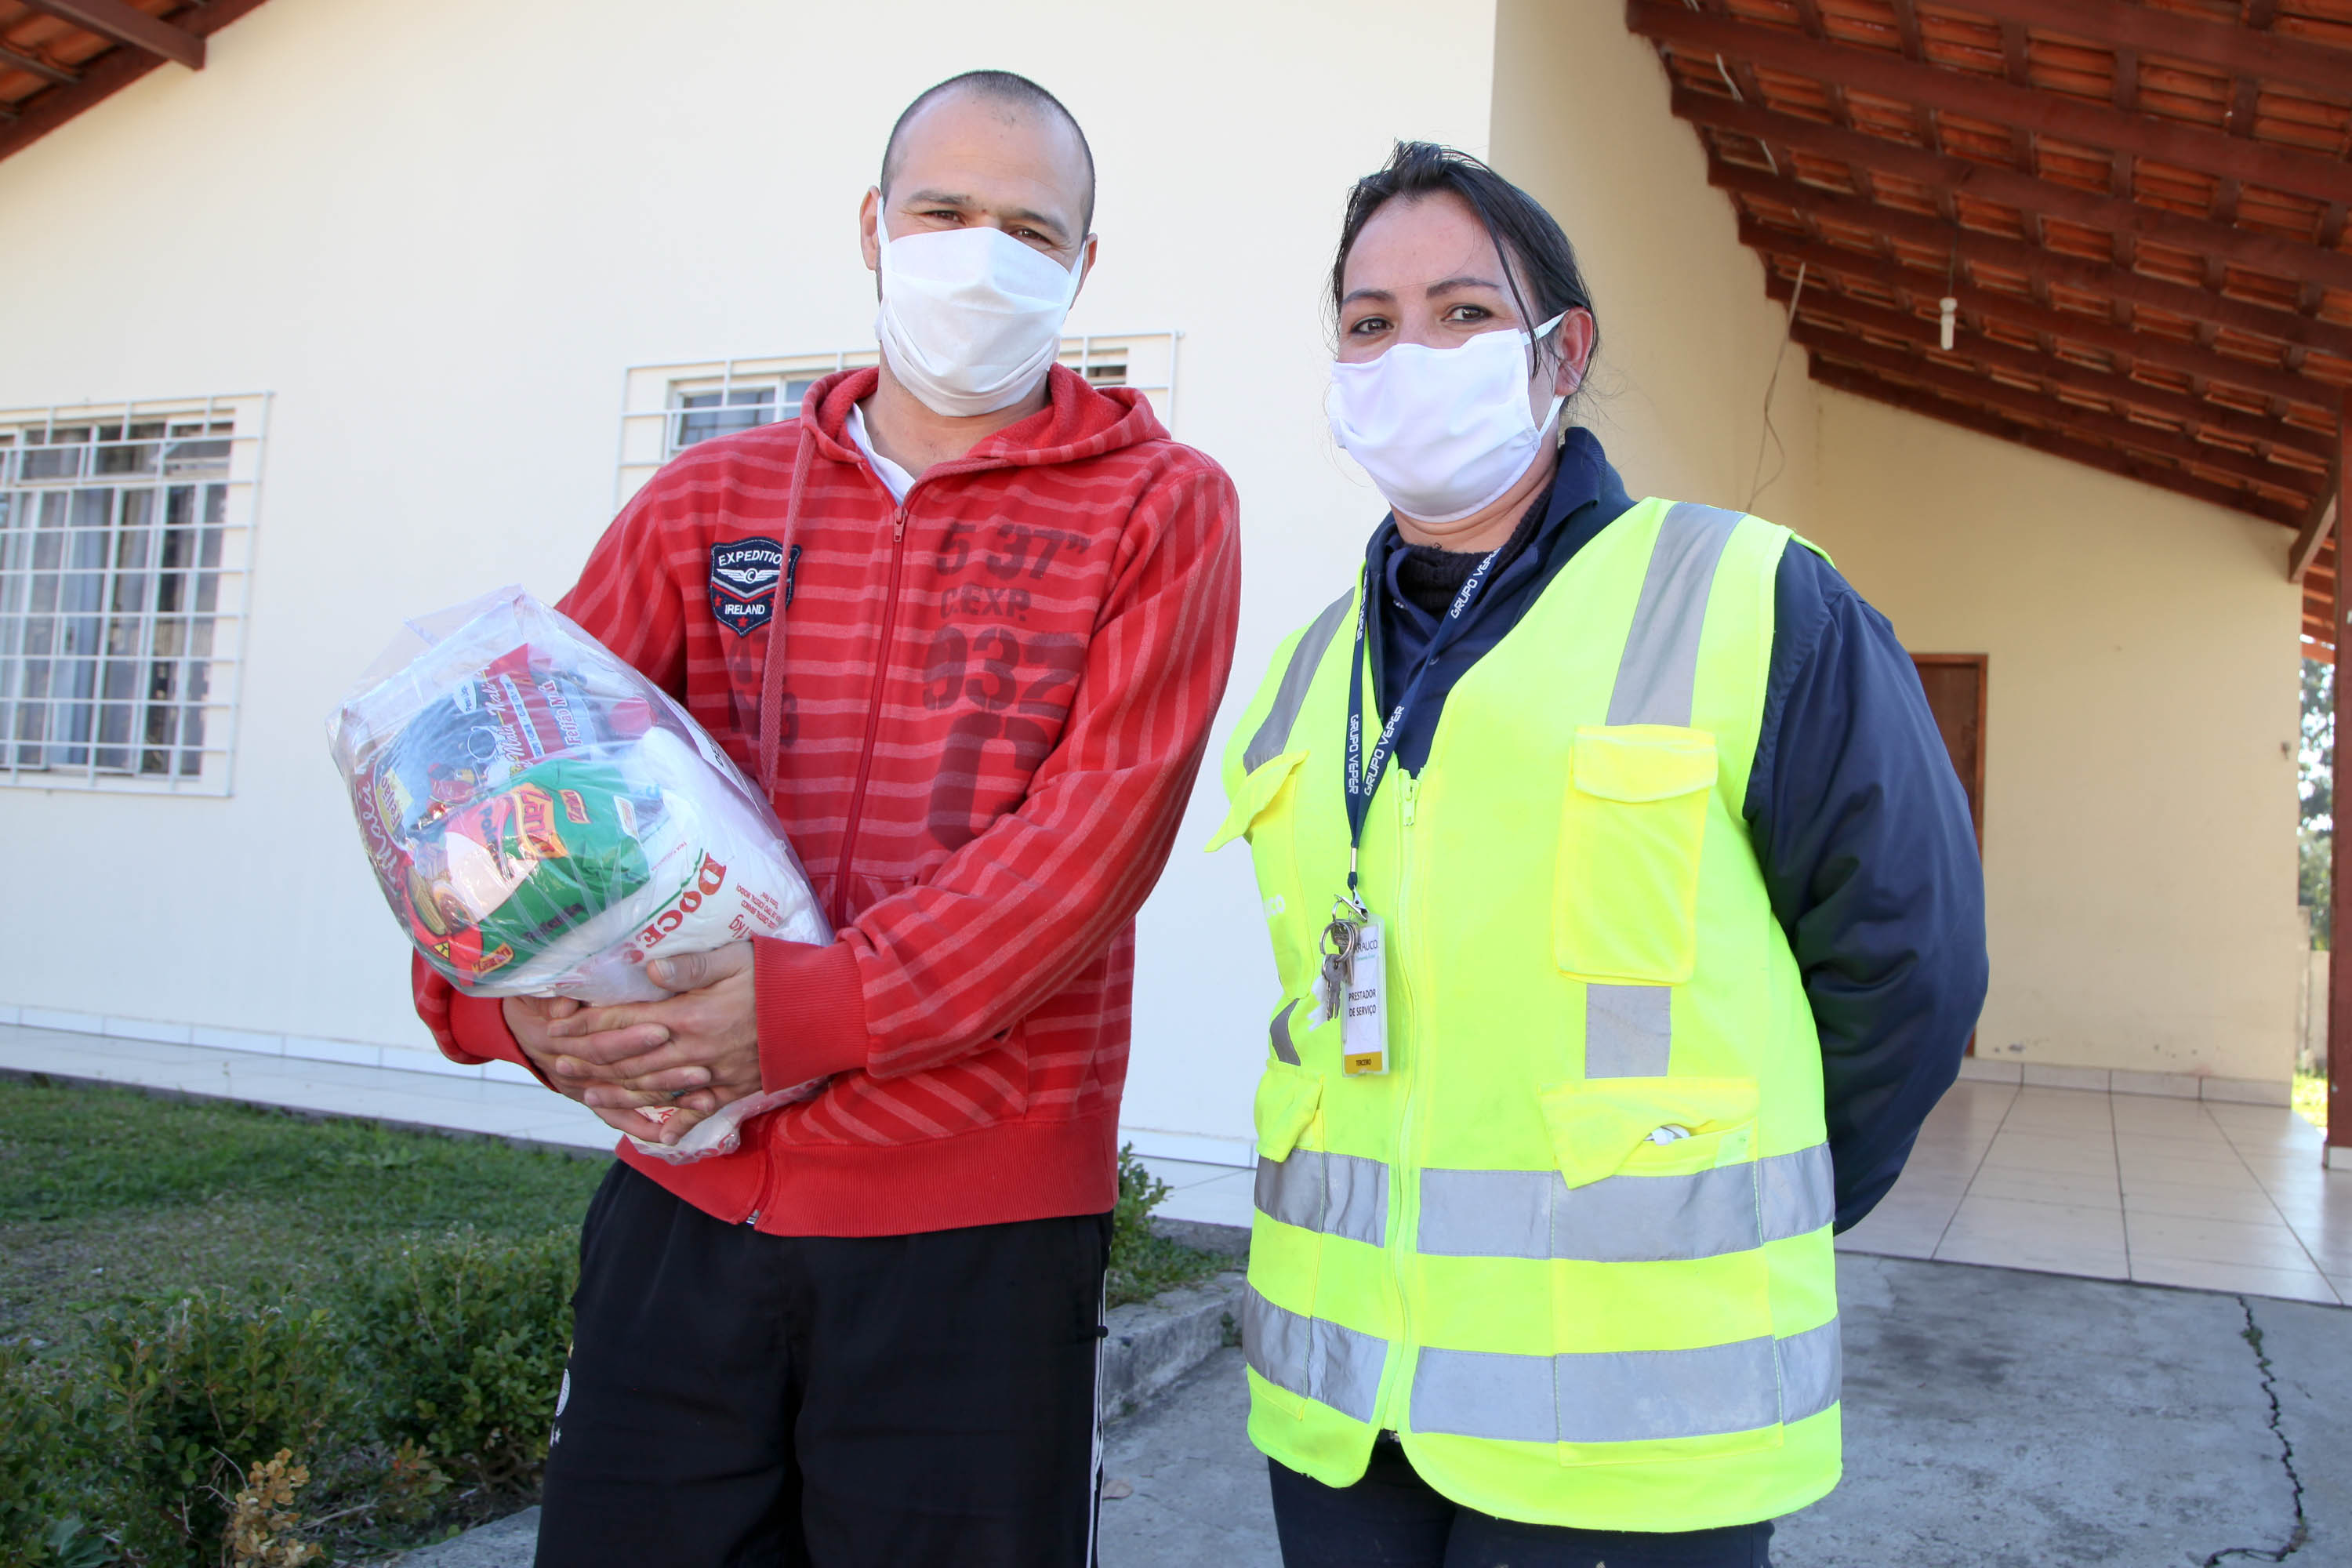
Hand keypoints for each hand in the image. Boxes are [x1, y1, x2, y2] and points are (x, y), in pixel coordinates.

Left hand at [537, 942, 763, 1144]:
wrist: (833, 1013)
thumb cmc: (784, 977)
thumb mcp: (737, 957)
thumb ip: (691, 966)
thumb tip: (648, 968)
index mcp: (691, 1016)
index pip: (626, 1022)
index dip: (589, 1024)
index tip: (560, 1025)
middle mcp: (696, 1052)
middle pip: (630, 1061)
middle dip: (591, 1062)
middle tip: (559, 1065)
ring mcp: (716, 1075)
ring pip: (656, 1089)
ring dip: (618, 1093)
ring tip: (588, 1095)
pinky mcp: (737, 1088)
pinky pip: (699, 1111)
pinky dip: (676, 1124)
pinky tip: (659, 1135)